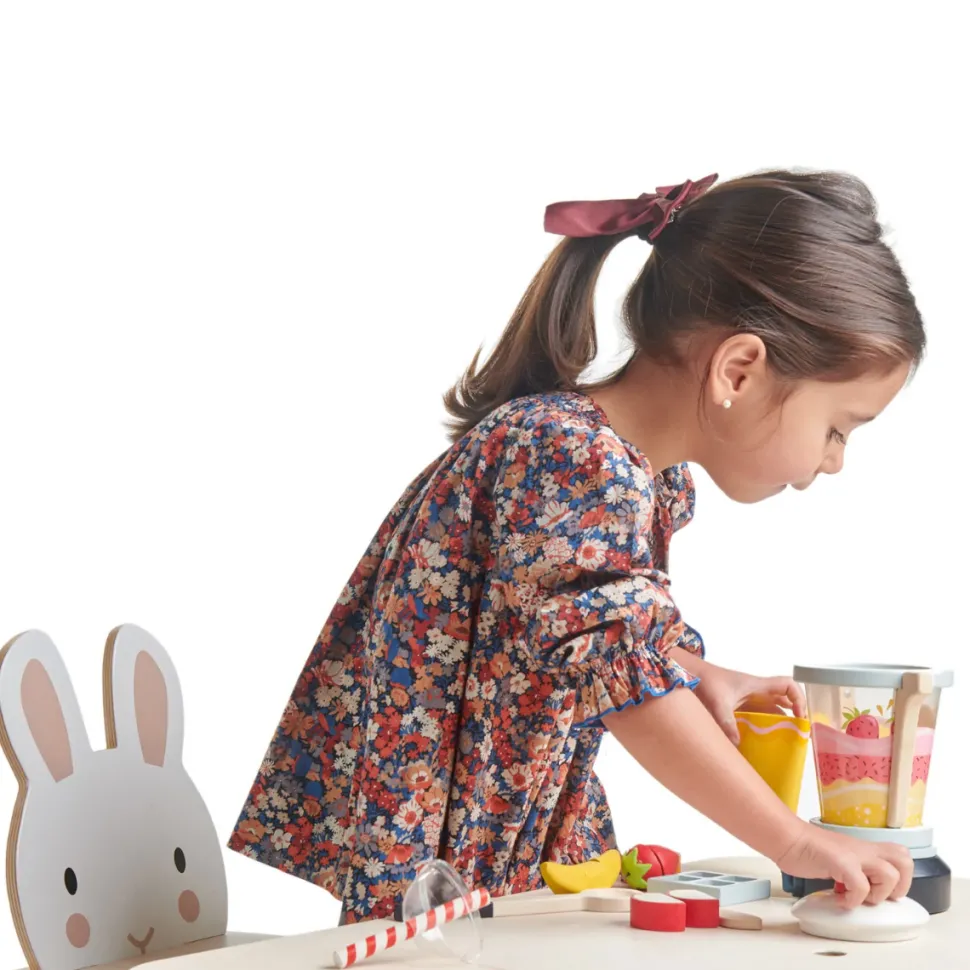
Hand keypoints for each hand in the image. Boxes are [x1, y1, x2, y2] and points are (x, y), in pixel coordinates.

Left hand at [669, 650, 806, 744]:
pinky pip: (756, 717)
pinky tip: (759, 744)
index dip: (799, 698)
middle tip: (797, 736)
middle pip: (783, 701)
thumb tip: (736, 745)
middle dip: (793, 716)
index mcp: (756, 685)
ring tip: (783, 743)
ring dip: (778, 724)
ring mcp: (747, 699)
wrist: (687, 674)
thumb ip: (727, 723)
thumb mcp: (717, 703)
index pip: (787, 685)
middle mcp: (755, 691)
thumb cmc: (704, 681)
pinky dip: (761, 728)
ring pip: (770, 711)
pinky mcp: (737, 707)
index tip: (799, 716)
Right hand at [775, 823, 913, 908]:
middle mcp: (864, 850)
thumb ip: (854, 871)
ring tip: (858, 896)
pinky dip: (852, 900)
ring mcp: (854, 855)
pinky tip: (839, 898)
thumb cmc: (807, 849)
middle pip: (905, 861)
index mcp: (865, 849)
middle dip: (899, 885)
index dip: (899, 878)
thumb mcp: (839, 858)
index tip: (878, 889)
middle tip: (878, 893)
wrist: (787, 838)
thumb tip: (859, 892)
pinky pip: (861, 887)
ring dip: (877, 894)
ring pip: (890, 875)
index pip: (900, 857)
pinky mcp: (841, 863)